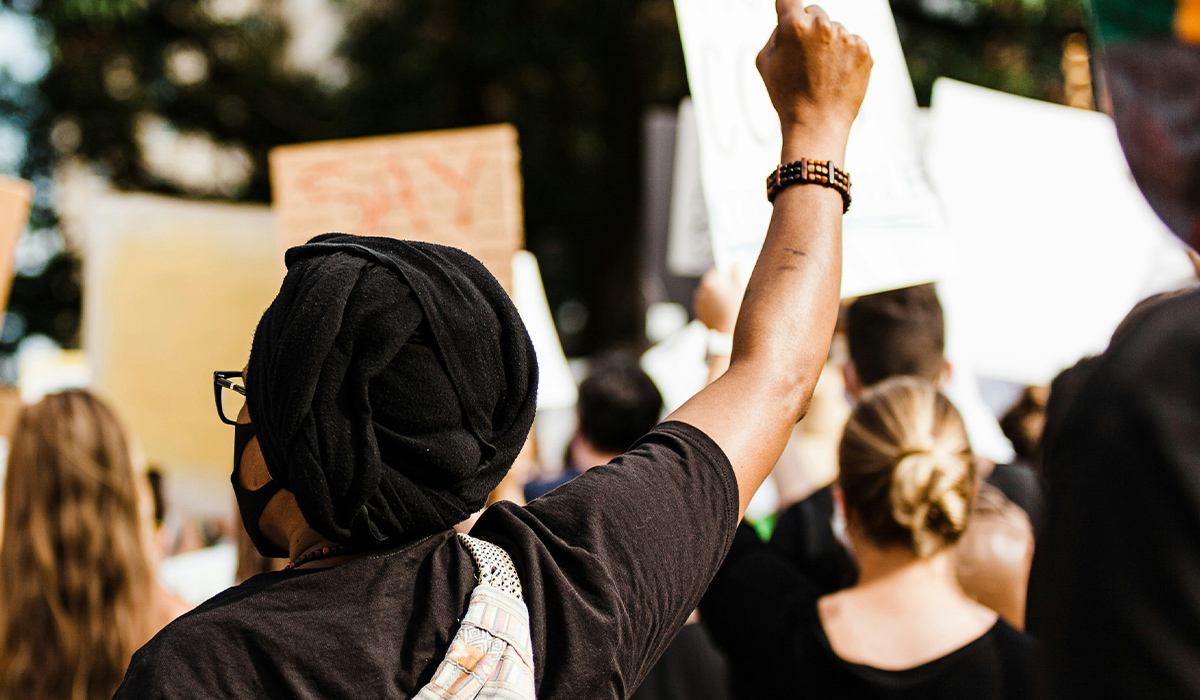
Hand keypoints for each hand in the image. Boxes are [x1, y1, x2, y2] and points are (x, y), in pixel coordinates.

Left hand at [693, 268, 743, 333]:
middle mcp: (701, 292)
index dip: (728, 271)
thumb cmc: (736, 310)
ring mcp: (699, 305)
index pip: (718, 270)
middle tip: (736, 289)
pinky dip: (716, 306)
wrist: (728, 336)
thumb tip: (735, 260)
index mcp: (710, 282)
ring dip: (719, 295)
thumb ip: (736, 271)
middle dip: (723, 285)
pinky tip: (726, 311)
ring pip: (711, 295)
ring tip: (732, 302)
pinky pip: (709, 306)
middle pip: (713, 283)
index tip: (735, 274)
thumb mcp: (740, 288)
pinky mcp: (701, 315)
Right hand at [756, 1, 872, 149]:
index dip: (786, 7)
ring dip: (828, 44)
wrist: (817, 125)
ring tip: (821, 74)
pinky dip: (845, 56)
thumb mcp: (764, 63)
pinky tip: (835, 76)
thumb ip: (775, 33)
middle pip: (814, 12)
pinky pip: (851, 43)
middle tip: (803, 58)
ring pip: (834, 30)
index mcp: (794, 25)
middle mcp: (822, 25)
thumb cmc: (786, 96)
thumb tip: (788, 19)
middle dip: (808, 28)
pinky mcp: (864, 50)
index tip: (787, 13)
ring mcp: (846, 37)